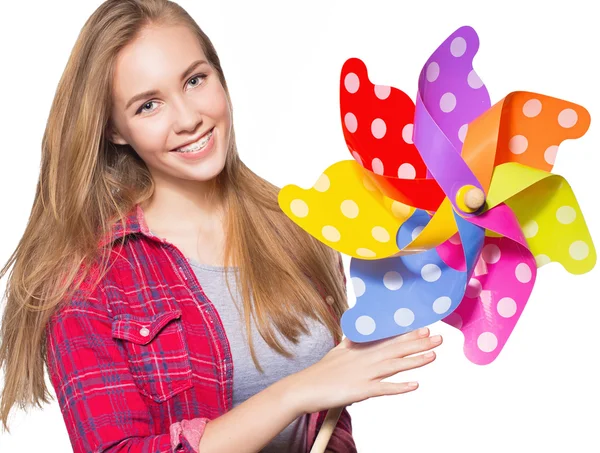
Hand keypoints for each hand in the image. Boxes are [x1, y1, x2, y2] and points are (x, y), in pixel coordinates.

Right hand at [286, 327, 441, 414]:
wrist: (303, 388)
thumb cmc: (320, 372)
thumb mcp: (337, 352)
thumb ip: (351, 343)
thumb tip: (357, 334)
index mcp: (360, 350)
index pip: (388, 339)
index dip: (407, 334)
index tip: (423, 327)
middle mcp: (365, 359)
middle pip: (396, 350)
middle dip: (418, 343)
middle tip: (438, 337)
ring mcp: (364, 374)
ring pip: (394, 366)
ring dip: (414, 360)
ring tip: (433, 355)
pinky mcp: (360, 390)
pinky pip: (383, 389)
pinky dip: (399, 387)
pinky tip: (414, 385)